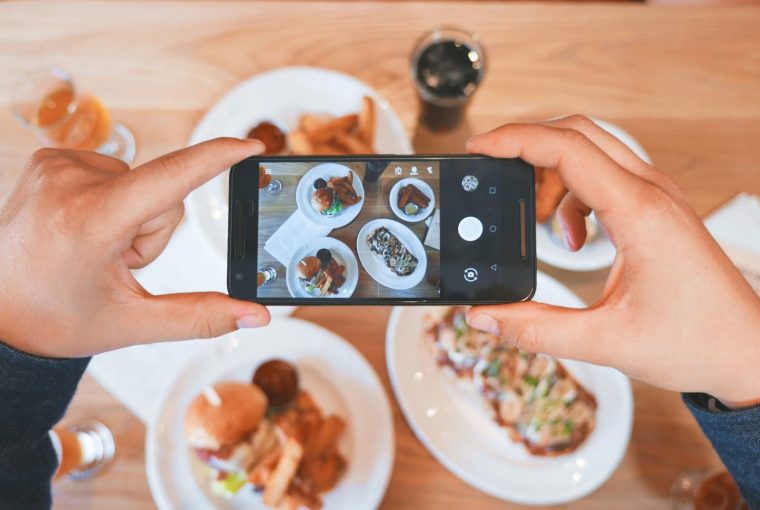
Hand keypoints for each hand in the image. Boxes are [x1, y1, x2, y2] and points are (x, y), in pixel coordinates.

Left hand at [0, 138, 269, 357]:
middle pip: (162, 193)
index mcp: (91, 221)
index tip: (251, 145)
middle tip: (115, 263)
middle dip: (154, 230)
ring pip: (140, 183)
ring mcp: (56, 166)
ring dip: (132, 217)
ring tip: (94, 248)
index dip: (217, 159)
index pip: (171, 178)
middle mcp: (69, 182)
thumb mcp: (133, 323)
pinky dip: (112, 202)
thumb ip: (202, 316)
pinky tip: (83, 228)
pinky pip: (114, 173)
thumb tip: (255, 316)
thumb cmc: (56, 319)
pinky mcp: (50, 159)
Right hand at [466, 116, 759, 407]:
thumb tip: (485, 316)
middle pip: (577, 134)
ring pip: (591, 152)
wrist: (747, 351)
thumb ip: (536, 329)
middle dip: (527, 147)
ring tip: (536, 221)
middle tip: (494, 173)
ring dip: (551, 175)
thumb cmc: (696, 341)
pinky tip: (573, 238)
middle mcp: (651, 193)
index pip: (568, 148)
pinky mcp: (656, 210)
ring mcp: (657, 197)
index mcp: (639, 213)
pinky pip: (604, 177)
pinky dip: (573, 196)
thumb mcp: (605, 341)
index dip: (515, 140)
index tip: (479, 148)